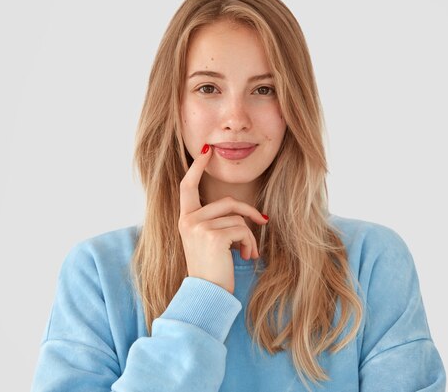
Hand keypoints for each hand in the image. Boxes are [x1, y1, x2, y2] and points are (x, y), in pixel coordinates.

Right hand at [178, 143, 268, 293]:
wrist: (206, 295)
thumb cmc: (210, 271)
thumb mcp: (206, 242)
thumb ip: (214, 222)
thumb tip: (243, 211)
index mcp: (185, 219)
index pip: (187, 186)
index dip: (197, 168)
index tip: (207, 151)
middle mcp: (188, 220)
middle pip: (227, 202)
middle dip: (249, 212)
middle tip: (262, 221)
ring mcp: (198, 227)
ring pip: (237, 217)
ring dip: (250, 235)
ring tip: (248, 253)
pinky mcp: (212, 236)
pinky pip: (242, 229)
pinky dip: (250, 243)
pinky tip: (247, 257)